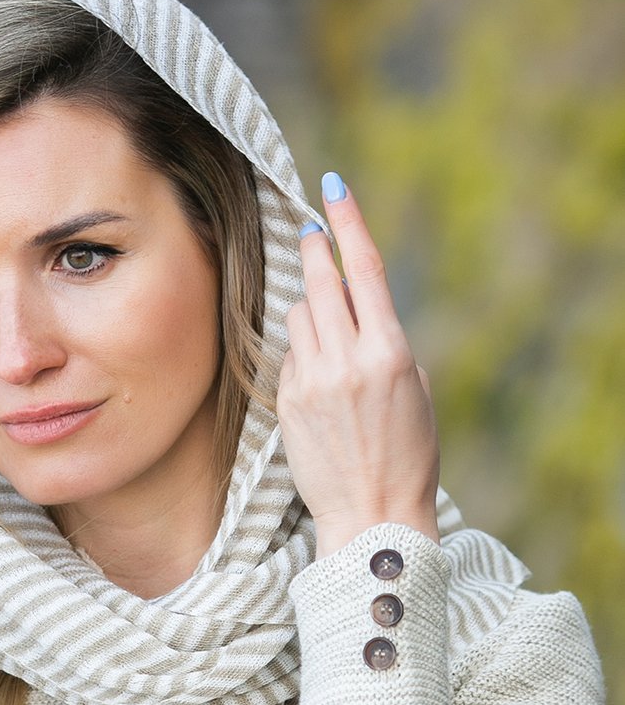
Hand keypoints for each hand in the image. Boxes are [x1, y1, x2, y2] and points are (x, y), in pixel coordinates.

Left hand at [277, 175, 440, 559]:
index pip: (363, 269)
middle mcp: (348, 361)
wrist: (372, 515)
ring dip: (311, 307)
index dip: (346, 223)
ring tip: (329, 332)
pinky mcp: (289, 403)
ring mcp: (313, 381)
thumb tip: (357, 314)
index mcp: (390, 352)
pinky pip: (291, 354)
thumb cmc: (406, 456)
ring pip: (300, 314)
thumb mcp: (414, 391)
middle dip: (313, 250)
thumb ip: (386, 344)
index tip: (332, 189)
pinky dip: (303, 351)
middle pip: (320, 281)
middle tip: (307, 229)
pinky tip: (318, 377)